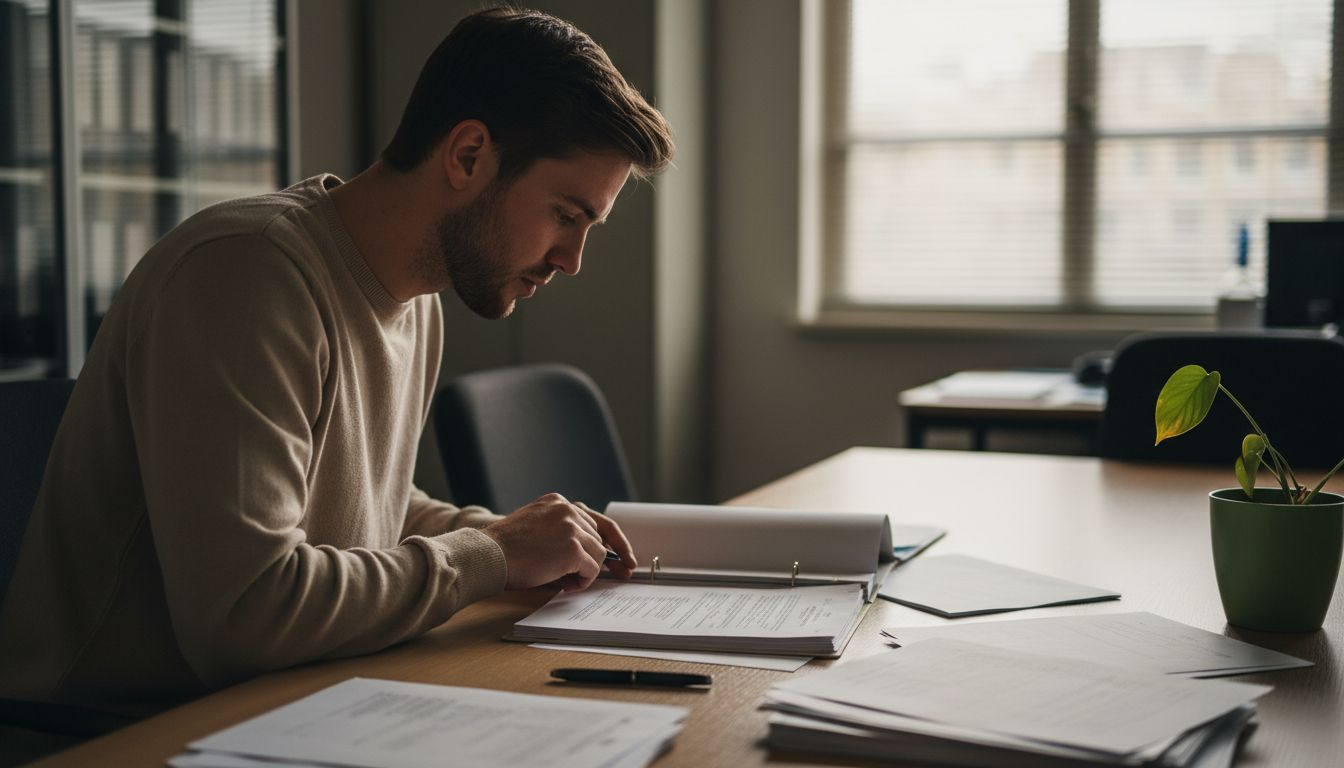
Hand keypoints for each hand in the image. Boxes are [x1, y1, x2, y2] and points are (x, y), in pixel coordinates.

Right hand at [482, 493, 637, 590]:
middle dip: (609, 558)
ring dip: (587, 571)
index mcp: (558, 502)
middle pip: (601, 537)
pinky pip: (592, 569)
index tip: (626, 556)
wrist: (489, 555)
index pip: (596, 519)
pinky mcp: (572, 548)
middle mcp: (567, 509)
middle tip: (623, 574)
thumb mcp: (536, 528)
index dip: (615, 540)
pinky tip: (567, 584)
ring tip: (567, 580)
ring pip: (599, 554)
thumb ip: (562, 532)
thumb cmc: (506, 549)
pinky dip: (583, 580)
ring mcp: (571, 527)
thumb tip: (594, 557)